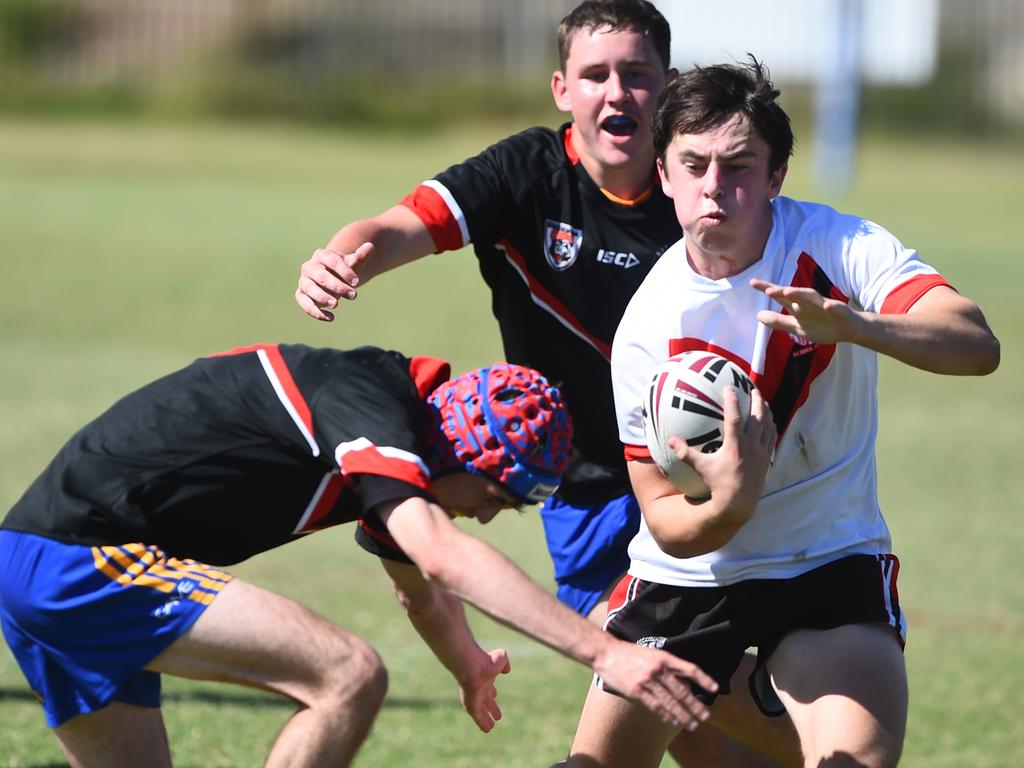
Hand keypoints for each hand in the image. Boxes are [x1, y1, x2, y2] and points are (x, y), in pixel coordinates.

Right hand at [295, 242, 373, 320]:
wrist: (332, 278)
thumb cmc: (343, 270)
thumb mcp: (353, 263)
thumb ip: (360, 256)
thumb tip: (370, 247)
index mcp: (322, 255)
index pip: (332, 261)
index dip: (344, 271)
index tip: (357, 282)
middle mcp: (309, 267)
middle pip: (321, 276)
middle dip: (337, 286)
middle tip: (354, 296)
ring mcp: (303, 280)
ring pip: (309, 289)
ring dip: (322, 297)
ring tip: (336, 304)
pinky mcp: (301, 294)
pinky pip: (303, 302)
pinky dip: (315, 311)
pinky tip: (331, 317)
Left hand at [457, 648, 510, 732]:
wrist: (472, 667)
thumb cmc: (486, 661)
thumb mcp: (500, 658)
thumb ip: (504, 663)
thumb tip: (507, 670)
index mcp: (485, 679)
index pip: (489, 687)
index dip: (492, 692)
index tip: (494, 695)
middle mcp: (479, 689)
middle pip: (486, 700)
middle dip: (491, 706)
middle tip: (498, 715)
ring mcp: (475, 698)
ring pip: (482, 710)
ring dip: (487, 717)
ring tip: (492, 725)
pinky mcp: (472, 707)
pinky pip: (479, 718)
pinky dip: (483, 723)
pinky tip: (488, 729)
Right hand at [594, 640, 717, 729]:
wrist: (605, 652)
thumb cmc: (629, 653)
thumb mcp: (651, 653)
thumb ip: (667, 667)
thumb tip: (684, 684)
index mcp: (663, 657)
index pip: (689, 668)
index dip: (703, 678)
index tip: (714, 688)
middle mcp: (657, 669)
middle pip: (682, 690)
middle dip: (695, 705)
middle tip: (705, 716)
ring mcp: (647, 681)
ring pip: (670, 702)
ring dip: (683, 715)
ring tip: (692, 724)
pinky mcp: (636, 691)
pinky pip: (654, 706)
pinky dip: (665, 715)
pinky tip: (672, 721)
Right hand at [668, 385, 775, 511]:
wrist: (739, 504)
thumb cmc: (718, 484)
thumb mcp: (700, 467)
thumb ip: (685, 453)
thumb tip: (670, 440)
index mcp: (735, 445)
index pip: (734, 417)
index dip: (732, 401)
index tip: (728, 387)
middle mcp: (751, 446)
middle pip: (758, 417)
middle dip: (757, 400)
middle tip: (753, 388)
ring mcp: (761, 453)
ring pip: (768, 426)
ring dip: (766, 412)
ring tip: (763, 402)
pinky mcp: (767, 460)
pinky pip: (771, 438)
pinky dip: (771, 427)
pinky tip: (770, 423)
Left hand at [751, 277, 861, 344]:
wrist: (849, 329)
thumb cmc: (822, 325)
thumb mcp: (797, 327)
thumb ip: (778, 321)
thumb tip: (758, 315)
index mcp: (798, 306)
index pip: (781, 296)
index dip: (768, 289)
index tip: (752, 282)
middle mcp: (809, 303)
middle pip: (794, 294)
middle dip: (782, 291)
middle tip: (768, 290)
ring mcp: (825, 305)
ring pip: (812, 298)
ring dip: (801, 294)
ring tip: (789, 292)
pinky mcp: (840, 311)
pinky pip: (836, 308)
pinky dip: (831, 306)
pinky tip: (827, 306)